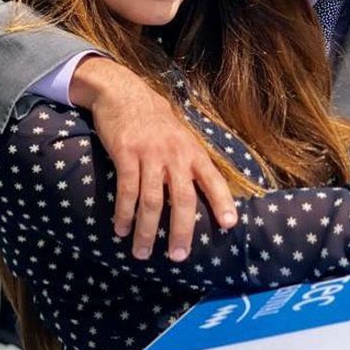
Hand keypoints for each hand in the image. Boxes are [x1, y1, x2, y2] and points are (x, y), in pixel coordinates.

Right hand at [70, 56, 237, 258]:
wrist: (125, 93)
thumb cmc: (155, 121)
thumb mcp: (181, 137)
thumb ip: (190, 162)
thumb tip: (203, 193)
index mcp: (193, 152)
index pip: (213, 180)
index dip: (222, 202)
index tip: (229, 225)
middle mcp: (175, 154)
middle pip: (183, 199)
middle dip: (182, 231)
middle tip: (178, 256)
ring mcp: (150, 154)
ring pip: (152, 201)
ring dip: (146, 231)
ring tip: (142, 253)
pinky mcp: (126, 153)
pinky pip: (127, 190)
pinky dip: (124, 213)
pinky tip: (120, 229)